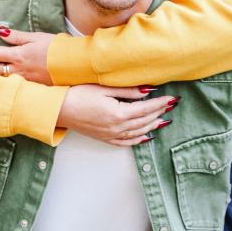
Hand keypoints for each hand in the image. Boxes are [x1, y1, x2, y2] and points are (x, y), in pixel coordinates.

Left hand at [0, 27, 54, 84]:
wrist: (74, 65)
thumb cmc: (56, 49)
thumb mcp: (36, 38)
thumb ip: (16, 36)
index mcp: (18, 55)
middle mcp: (19, 70)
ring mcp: (26, 81)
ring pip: (2, 81)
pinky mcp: (33, 89)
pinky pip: (14, 89)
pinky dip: (4, 89)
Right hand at [57, 85, 177, 145]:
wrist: (59, 109)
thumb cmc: (78, 94)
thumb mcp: (103, 89)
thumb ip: (127, 91)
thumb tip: (147, 91)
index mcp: (118, 113)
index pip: (146, 108)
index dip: (160, 103)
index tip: (172, 98)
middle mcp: (117, 127)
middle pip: (144, 121)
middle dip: (160, 113)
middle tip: (171, 106)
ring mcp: (111, 135)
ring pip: (138, 132)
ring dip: (153, 126)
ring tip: (164, 119)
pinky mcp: (104, 138)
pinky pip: (126, 142)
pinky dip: (139, 139)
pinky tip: (146, 136)